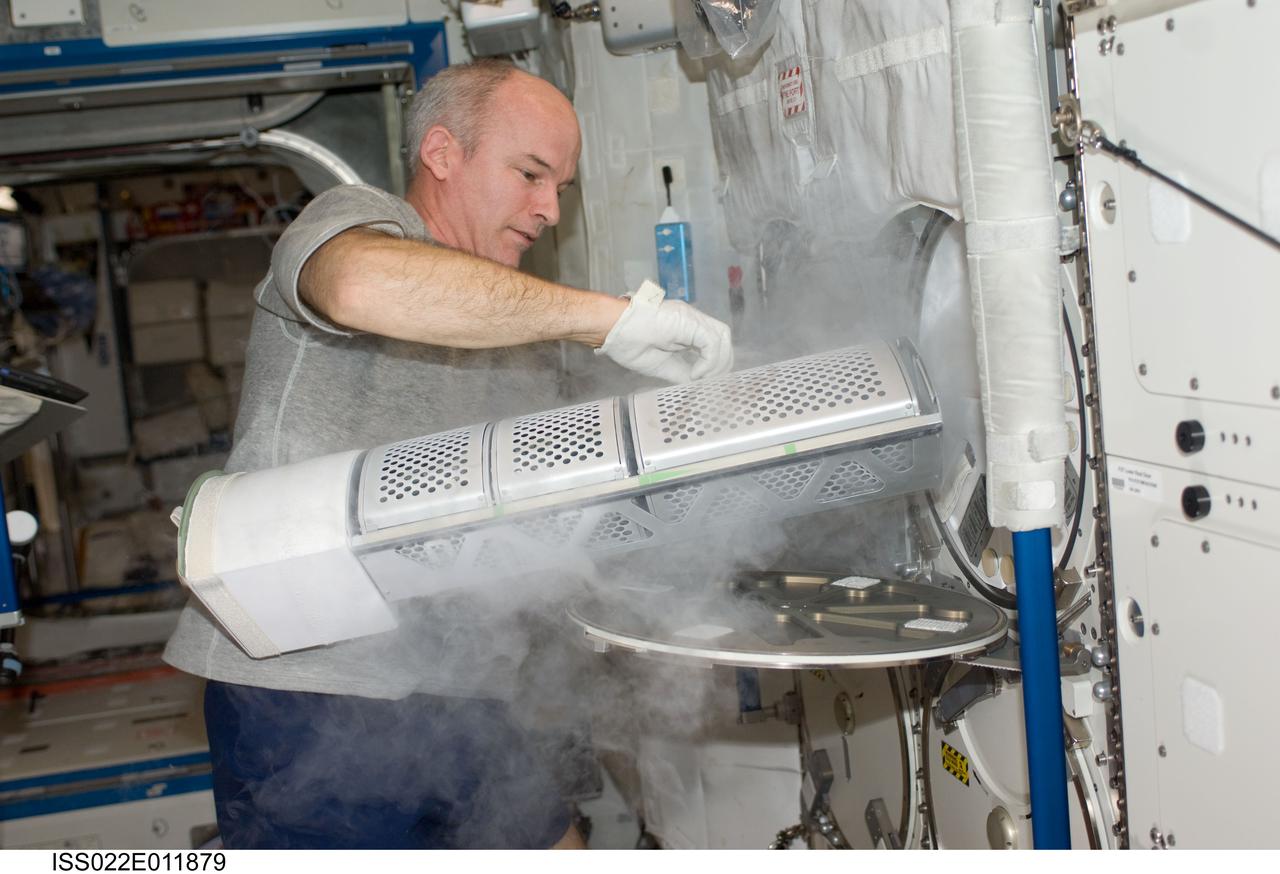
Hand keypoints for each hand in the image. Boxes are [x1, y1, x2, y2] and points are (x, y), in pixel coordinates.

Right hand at [597, 280, 732, 382]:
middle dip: (722, 363)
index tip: (705, 382)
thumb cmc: (628, 342)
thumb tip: (696, 385)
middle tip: (709, 382)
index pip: (713, 342)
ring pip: (722, 336)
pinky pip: (711, 341)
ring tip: (701, 378)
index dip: (716, 363)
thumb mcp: (662, 365)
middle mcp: (691, 320)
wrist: (611, 329)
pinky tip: (695, 373)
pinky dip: (709, 361)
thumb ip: (682, 372)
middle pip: (723, 337)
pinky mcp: (688, 321)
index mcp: (685, 328)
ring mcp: (690, 318)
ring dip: (718, 362)